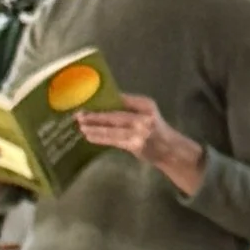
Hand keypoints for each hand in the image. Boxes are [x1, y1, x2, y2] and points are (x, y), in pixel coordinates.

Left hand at [75, 91, 206, 197]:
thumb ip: (129, 109)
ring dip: (94, 128)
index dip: (104, 99)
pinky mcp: (135, 145)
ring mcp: (140, 132)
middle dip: (95, 115)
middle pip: (115, 114)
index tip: (88, 99)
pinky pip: (114, 140)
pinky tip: (90, 136)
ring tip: (81, 126)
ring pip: (112, 128)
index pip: (122, 99)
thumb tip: (101, 105)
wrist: (170, 150)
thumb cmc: (155, 130)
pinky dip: (100, 138)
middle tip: (78, 114)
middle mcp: (144, 117)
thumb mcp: (146, 113)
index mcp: (146, 104)